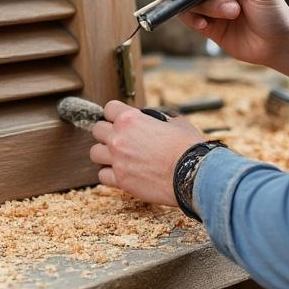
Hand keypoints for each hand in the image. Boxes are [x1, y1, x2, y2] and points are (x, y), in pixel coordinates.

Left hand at [89, 100, 204, 206]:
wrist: (194, 175)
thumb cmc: (189, 148)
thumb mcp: (176, 122)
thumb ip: (159, 118)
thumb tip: (156, 119)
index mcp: (130, 119)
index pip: (109, 108)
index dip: (115, 114)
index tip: (121, 120)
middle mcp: (119, 138)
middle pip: (97, 130)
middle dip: (107, 133)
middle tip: (120, 139)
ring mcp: (117, 160)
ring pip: (94, 153)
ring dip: (105, 154)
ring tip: (117, 157)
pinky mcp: (120, 180)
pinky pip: (102, 176)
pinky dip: (109, 175)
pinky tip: (121, 173)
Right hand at [163, 0, 288, 69]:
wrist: (280, 45)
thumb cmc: (275, 13)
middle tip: (209, 4)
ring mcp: (211, 6)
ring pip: (188, 2)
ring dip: (207, 9)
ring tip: (232, 14)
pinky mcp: (208, 25)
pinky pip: (190, 19)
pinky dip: (194, 22)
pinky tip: (207, 26)